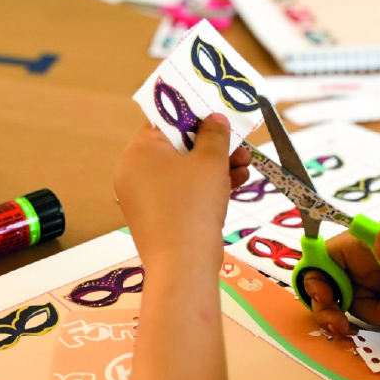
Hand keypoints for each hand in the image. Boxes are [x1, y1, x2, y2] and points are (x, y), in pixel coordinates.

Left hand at [114, 115, 250, 272]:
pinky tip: (236, 183)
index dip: (193, 115)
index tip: (218, 115)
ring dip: (215, 166)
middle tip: (239, 144)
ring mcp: (143, 196)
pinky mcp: (156, 217)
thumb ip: (214, 134)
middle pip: (176, 147)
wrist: (184, 264)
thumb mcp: (210, 161)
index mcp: (139, 151)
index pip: (164, 120)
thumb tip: (214, 119)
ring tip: (245, 165)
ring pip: (183, 171)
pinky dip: (205, 187)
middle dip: (212, 145)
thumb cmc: (193, 205)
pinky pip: (181, 192)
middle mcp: (134, 171)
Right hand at [301, 219, 379, 336]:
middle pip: (332, 288)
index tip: (329, 304)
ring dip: (374, 316)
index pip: (320, 259)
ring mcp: (377, 278)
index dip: (315, 283)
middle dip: (337, 311)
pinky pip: (375, 314)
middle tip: (345, 330)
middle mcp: (364, 259)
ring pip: (356, 306)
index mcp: (361, 243)